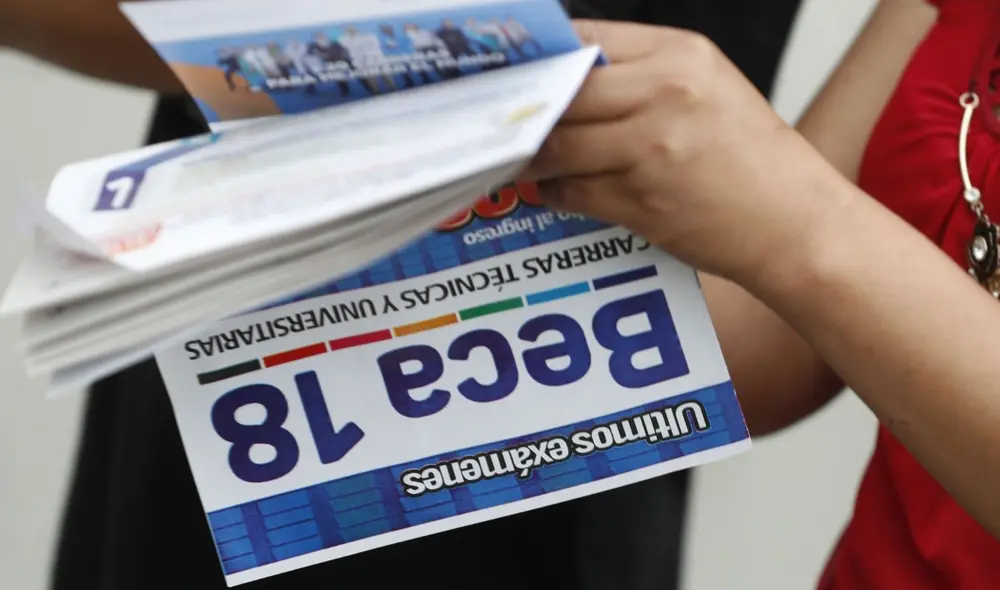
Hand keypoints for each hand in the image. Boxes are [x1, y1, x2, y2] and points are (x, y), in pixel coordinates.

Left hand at [523, 20, 847, 286]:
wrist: (793, 222)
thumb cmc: (748, 157)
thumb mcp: (705, 89)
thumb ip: (639, 77)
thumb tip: (563, 80)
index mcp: (680, 55)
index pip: (586, 41)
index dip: (542, 59)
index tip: (513, 74)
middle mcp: (665, 94)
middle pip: (564, 93)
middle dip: (524, 110)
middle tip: (497, 122)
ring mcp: (652, 148)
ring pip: (559, 146)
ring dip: (528, 157)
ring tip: (515, 159)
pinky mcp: (642, 200)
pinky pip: (572, 191)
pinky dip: (553, 192)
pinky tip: (551, 190)